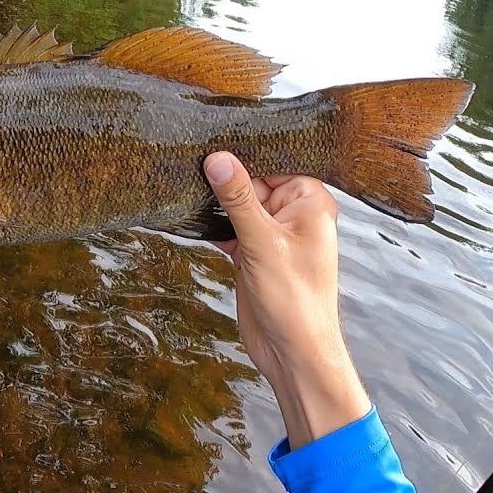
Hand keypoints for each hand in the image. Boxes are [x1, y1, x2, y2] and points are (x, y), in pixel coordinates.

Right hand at [203, 152, 370, 448]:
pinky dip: (211, 224)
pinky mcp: (253, 253)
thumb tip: (218, 159)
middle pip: (252, 181)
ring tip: (182, 182)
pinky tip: (188, 215)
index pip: (273, 162)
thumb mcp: (262, 243)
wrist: (292, 353)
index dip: (242, 154)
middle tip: (187, 158)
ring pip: (238, 205)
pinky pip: (229, 227)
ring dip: (214, 201)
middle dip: (223, 176)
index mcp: (309, 202)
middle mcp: (294, 213)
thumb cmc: (294, 300)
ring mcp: (272, 234)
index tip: (209, 139)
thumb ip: (239, 199)